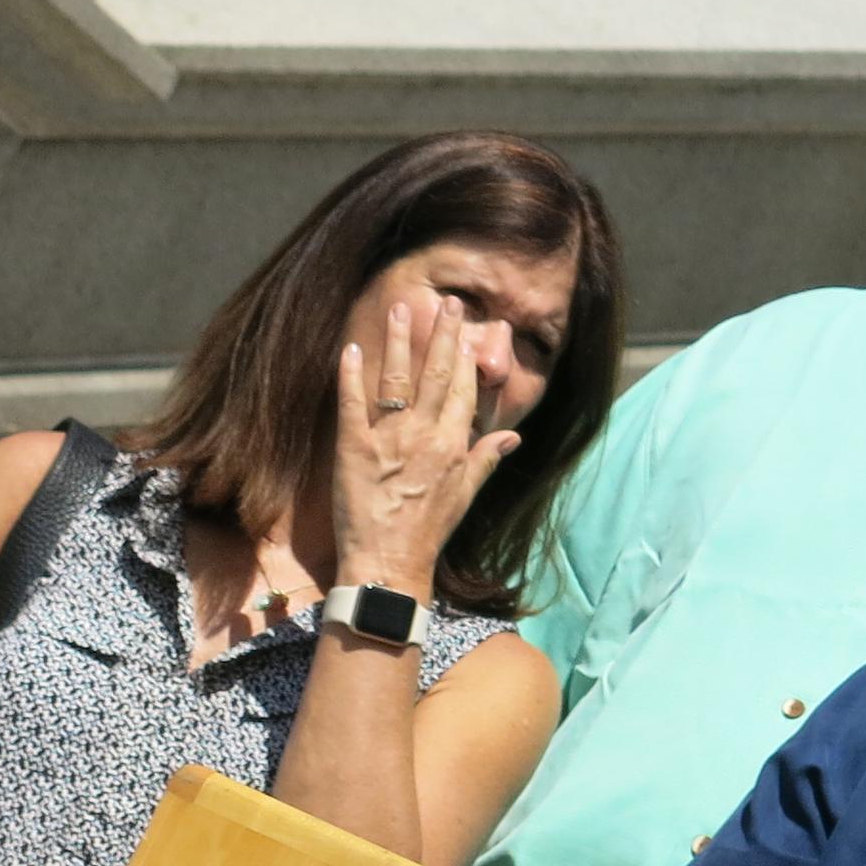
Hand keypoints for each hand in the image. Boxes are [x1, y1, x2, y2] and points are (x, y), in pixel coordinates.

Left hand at [331, 291, 519, 598]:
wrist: (390, 561)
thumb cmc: (429, 531)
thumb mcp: (466, 495)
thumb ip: (486, 459)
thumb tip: (513, 438)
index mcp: (453, 444)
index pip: (464, 389)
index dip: (466, 356)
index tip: (467, 329)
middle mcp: (424, 434)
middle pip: (436, 374)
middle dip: (442, 335)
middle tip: (447, 304)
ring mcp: (389, 438)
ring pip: (397, 379)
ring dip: (400, 341)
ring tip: (402, 309)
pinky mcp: (353, 447)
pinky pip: (352, 404)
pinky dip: (351, 375)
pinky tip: (352, 348)